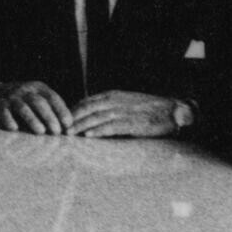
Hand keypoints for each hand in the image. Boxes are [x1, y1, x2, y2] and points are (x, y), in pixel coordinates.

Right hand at [0, 81, 73, 133]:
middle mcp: (25, 90)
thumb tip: (69, 129)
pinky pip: (3, 112)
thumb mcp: (39, 98)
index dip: (61, 111)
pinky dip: (8, 120)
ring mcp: (11, 97)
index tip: (68, 125)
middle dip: (49, 117)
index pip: (52, 98)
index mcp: (38, 88)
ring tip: (40, 132)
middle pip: (39, 102)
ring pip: (23, 107)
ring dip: (32, 120)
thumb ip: (52, 110)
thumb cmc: (24, 102)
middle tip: (56, 132)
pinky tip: (14, 128)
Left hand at [67, 90, 184, 137]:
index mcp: (113, 95)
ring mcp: (124, 112)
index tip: (61, 119)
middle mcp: (116, 101)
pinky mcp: (133, 123)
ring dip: (81, 126)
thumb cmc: (147, 108)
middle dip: (72, 118)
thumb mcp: (124, 102)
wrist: (172, 110)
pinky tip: (88, 136)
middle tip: (59, 128)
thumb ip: (108, 106)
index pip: (86, 101)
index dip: (72, 110)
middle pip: (87, 108)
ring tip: (69, 134)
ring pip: (96, 118)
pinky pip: (112, 127)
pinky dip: (98, 131)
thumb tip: (90, 115)